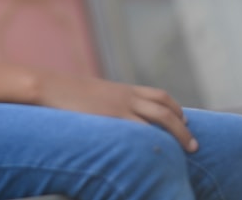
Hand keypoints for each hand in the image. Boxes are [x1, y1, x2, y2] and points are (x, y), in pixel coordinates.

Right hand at [36, 73, 197, 152]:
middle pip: (166, 108)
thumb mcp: (92, 95)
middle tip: (193, 144)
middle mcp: (126, 96)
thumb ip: (106, 103)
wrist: (48, 86)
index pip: (159, 96)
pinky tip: (160, 154)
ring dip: (179, 134)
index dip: (176, 109)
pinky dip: (155, 141)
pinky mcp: (112, 118)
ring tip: (188, 150)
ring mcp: (120, 106)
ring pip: (161, 118)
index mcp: (122, 89)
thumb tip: (107, 115)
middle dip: (183, 126)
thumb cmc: (64, 94)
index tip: (183, 122)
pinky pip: (141, 130)